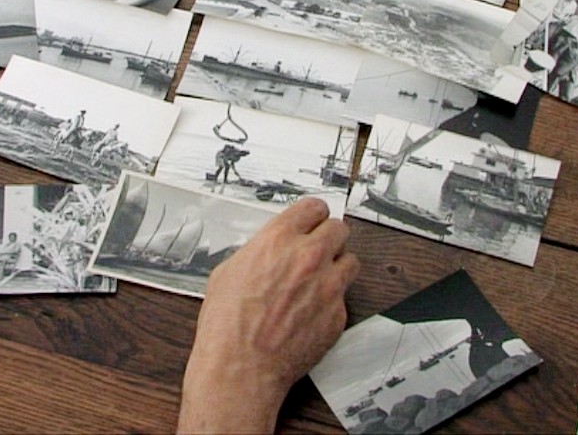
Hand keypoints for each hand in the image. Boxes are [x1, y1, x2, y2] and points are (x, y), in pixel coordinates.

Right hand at [177, 198, 359, 433]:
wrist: (241, 368)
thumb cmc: (227, 326)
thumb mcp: (228, 272)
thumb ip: (258, 253)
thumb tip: (268, 252)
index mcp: (278, 240)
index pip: (314, 207)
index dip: (313, 214)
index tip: (313, 219)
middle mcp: (308, 257)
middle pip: (339, 229)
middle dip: (329, 237)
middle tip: (318, 248)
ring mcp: (328, 286)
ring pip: (350, 261)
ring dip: (337, 266)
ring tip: (320, 279)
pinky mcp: (338, 314)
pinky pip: (344, 297)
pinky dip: (332, 301)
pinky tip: (311, 311)